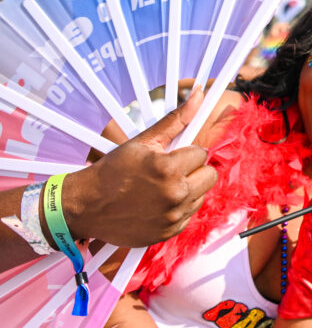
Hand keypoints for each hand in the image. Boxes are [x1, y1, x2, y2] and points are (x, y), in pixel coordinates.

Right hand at [62, 90, 216, 245]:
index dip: (187, 152)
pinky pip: (189, 215)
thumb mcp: (142, 141)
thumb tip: (198, 95)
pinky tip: (158, 202)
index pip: (201, 153)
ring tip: (163, 186)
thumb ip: (175, 120)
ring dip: (189, 189)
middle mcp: (175, 194)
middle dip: (195, 169)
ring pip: (201, 195)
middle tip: (173, 169)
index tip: (172, 155)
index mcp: (169, 168)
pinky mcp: (170, 232)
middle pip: (210, 176)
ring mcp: (173, 216)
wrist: (86, 206)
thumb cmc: (113, 170)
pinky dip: (179, 208)